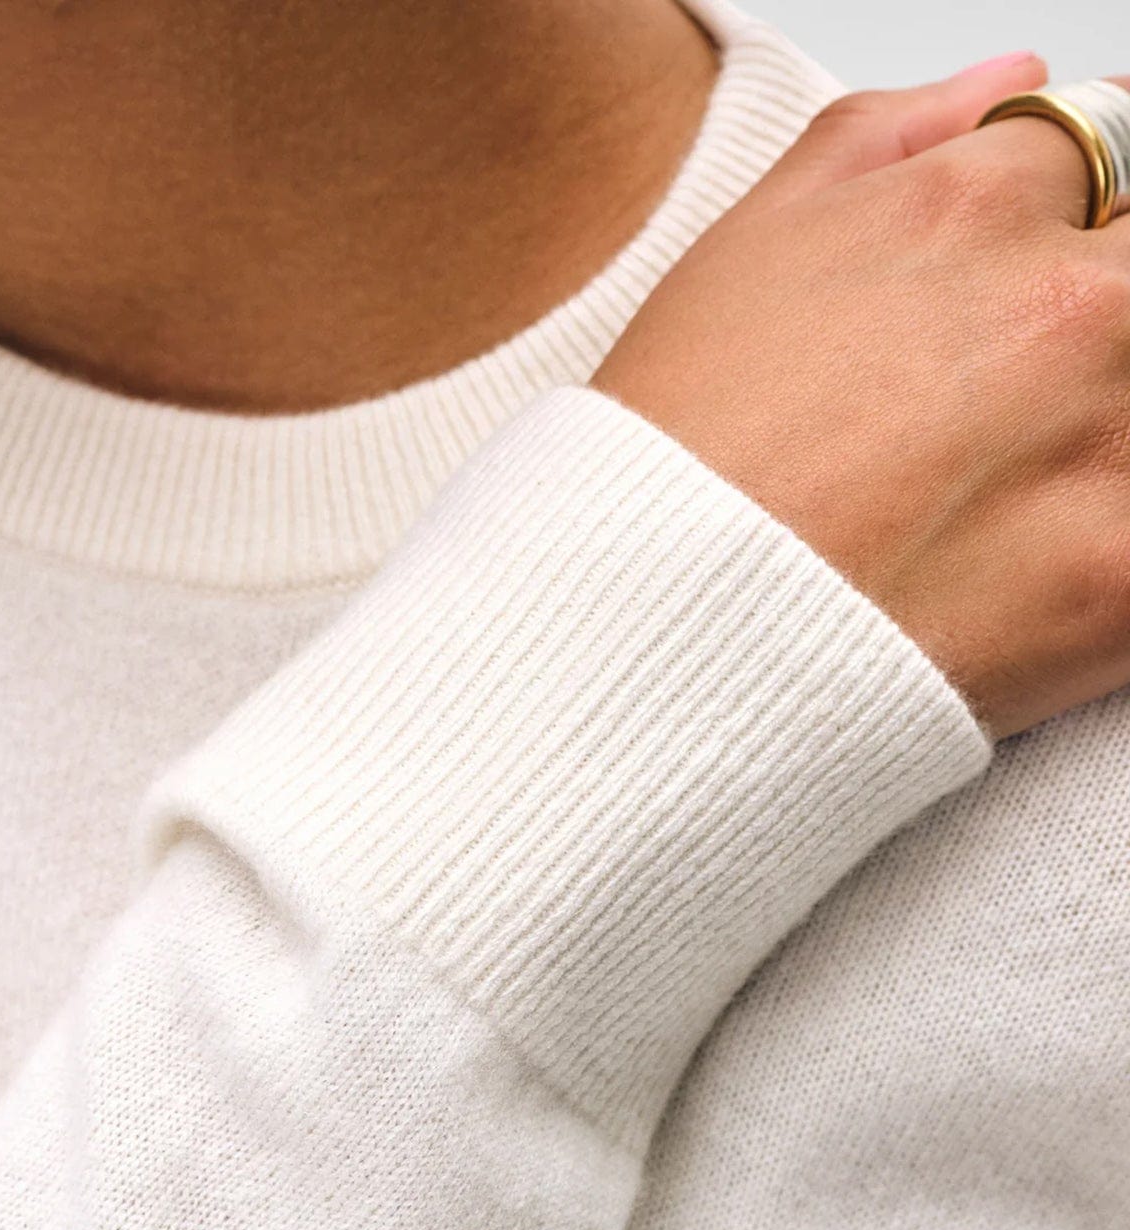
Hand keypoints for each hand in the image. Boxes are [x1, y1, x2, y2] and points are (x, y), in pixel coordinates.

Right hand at [593, 55, 1129, 740]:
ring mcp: (1109, 443)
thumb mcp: (742, 250)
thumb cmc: (673, 469)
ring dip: (1106, 431)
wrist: (645, 646)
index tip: (1047, 281)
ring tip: (999, 497)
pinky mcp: (1125, 577)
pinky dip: (1111, 542)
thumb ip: (886, 139)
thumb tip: (1006, 85)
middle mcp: (1062, 308)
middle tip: (1010, 400)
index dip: (1078, 228)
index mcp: (972, 210)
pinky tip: (1033, 567)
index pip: (1116, 159)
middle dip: (1097, 322)